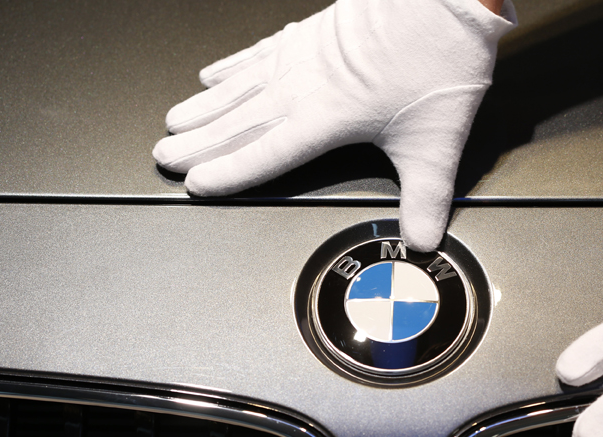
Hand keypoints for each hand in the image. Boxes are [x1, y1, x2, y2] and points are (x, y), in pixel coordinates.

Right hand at [153, 0, 515, 250]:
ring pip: (238, 86)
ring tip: (174, 122)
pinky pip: (256, 52)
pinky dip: (231, 65)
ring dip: (204, 107)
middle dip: (198, 144)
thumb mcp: (436, 142)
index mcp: (325, 117)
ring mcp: (302, 54)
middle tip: (164, 158)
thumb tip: (422, 240)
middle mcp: (303, 85)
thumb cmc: (438, 60)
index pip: (264, 154)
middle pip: (238, 121)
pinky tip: (213, 72)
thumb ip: (426, 197)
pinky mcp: (310, 30)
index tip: (197, 185)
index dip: (228, 173)